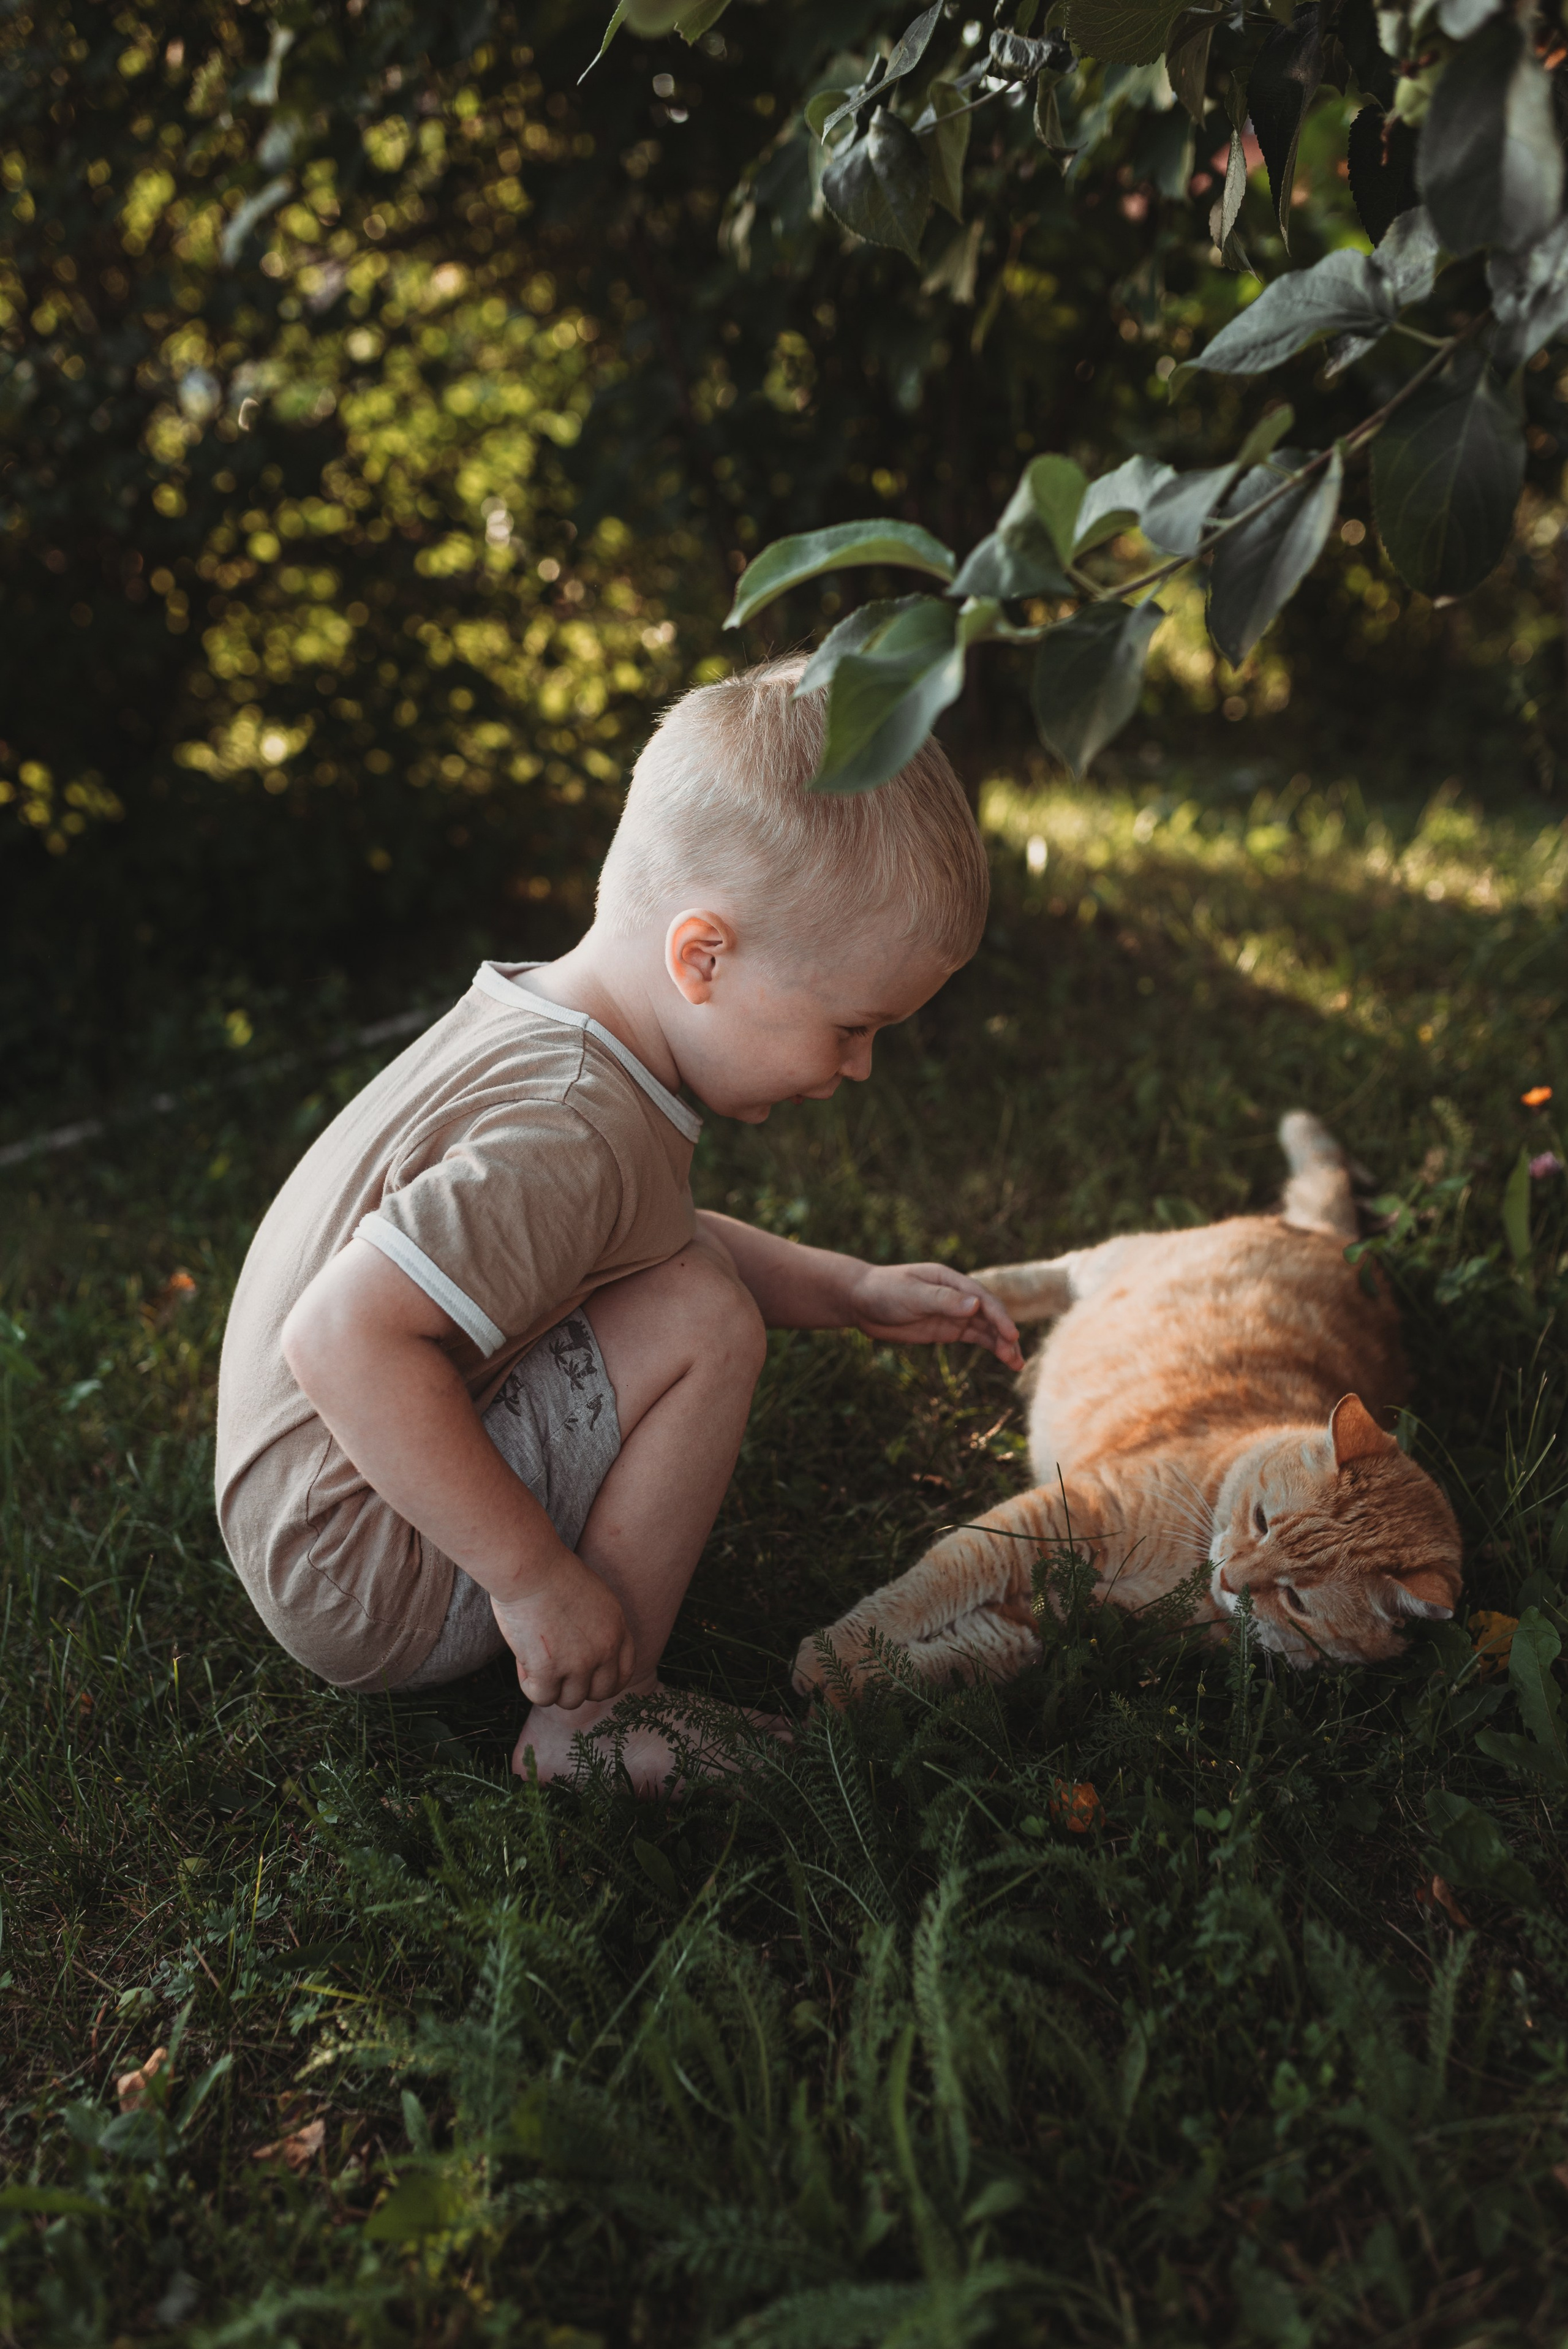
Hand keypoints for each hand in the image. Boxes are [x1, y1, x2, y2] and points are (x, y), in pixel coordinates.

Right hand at [490, 1554, 636, 1709]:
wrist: (529, 1565)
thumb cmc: (549, 1570)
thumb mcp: (590, 1595)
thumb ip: (594, 1624)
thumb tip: (581, 1649)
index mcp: (617, 1627)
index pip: (624, 1672)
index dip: (604, 1680)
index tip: (585, 1677)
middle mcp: (605, 1648)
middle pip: (601, 1692)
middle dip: (579, 1687)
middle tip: (556, 1672)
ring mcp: (579, 1663)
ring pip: (570, 1700)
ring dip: (552, 1686)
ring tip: (535, 1660)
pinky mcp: (550, 1670)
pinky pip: (542, 1697)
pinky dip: (530, 1684)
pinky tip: (523, 1662)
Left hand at [848, 1261, 1022, 1369]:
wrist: (861, 1301)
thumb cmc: (884, 1291)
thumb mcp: (911, 1295)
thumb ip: (942, 1300)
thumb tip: (975, 1305)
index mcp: (950, 1280)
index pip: (982, 1299)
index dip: (999, 1317)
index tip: (1010, 1335)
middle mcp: (957, 1295)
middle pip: (989, 1315)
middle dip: (1004, 1335)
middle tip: (1015, 1357)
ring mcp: (953, 1313)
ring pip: (985, 1329)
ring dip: (1002, 1344)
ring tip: (1016, 1364)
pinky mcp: (946, 1329)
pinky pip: (974, 1337)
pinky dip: (990, 1346)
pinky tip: (1004, 1359)